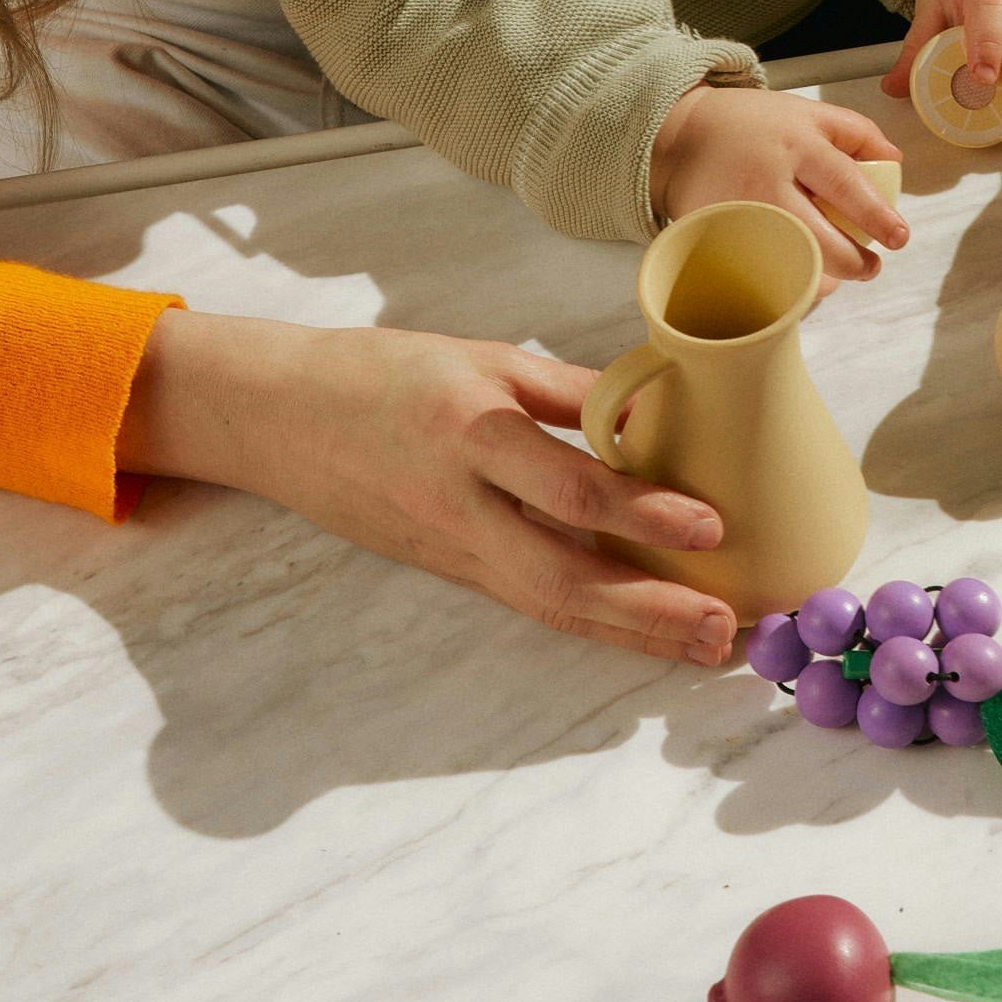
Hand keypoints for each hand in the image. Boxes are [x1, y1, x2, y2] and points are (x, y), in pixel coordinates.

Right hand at [118, 308, 736, 662]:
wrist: (277, 416)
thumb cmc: (384, 373)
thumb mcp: (483, 356)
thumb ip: (571, 390)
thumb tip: (664, 408)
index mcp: (468, 431)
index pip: (563, 483)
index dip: (640, 509)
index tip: (710, 524)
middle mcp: (458, 505)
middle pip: (559, 574)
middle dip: (647, 610)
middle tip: (724, 626)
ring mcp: (450, 549)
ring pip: (547, 603)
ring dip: (631, 631)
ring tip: (703, 645)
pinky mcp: (449, 571)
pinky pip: (528, 600)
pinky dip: (591, 619)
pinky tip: (645, 629)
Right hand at [649, 85, 907, 282]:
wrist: (679, 137)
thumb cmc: (752, 125)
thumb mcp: (806, 112)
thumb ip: (856, 132)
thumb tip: (894, 164)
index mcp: (796, 145)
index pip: (845, 185)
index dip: (876, 216)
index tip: (899, 238)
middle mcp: (767, 182)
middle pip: (818, 237)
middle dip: (853, 263)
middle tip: (870, 267)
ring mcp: (739, 216)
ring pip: (789, 264)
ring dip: (820, 278)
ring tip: (832, 273)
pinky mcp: (715, 240)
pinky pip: (757, 273)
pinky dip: (783, 282)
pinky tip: (795, 275)